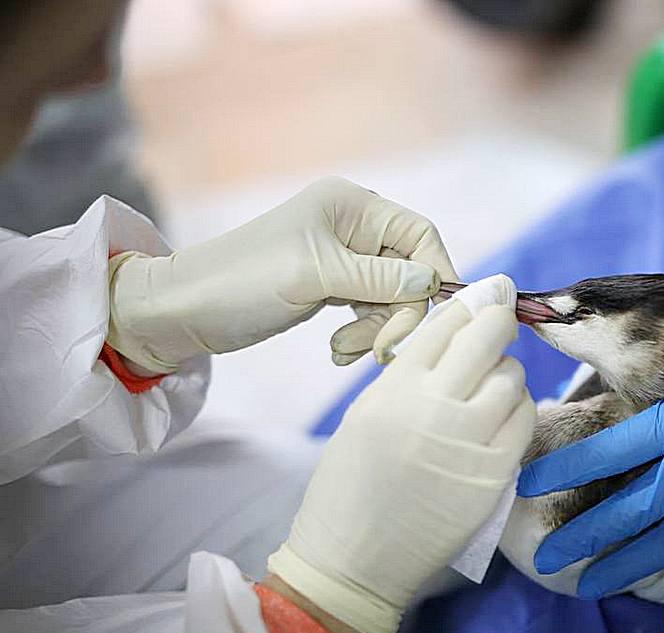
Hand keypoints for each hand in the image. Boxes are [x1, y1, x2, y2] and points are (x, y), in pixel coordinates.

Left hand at [107, 176, 457, 372]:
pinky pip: (370, 311)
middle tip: (378, 350)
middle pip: (410, 271)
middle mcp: (352, 225)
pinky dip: (360, 334)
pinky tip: (337, 352)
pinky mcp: (332, 286)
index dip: (436, 274)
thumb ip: (379, 278)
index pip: (420, 235)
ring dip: (375, 330)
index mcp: (351, 205)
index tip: (434, 315)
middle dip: (397, 313)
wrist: (183, 312)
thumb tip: (432, 283)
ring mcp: (343, 258)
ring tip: (341, 352)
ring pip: (392, 297)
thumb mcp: (316, 278)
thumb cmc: (243, 282)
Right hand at [267, 295, 534, 632]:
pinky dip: (518, 410)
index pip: (447, 324)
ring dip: (506, 373)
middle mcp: (434, 407)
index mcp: (394, 388)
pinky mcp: (495, 474)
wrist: (354, 559)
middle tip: (501, 323)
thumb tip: (456, 332)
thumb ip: (409, 373)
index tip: (485, 299)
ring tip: (490, 385)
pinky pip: (525, 420)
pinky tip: (501, 417)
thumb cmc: (350, 486)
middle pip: (489, 338)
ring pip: (513, 377)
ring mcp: (469, 441)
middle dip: (499, 323)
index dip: (472, 306)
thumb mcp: (366, 413)